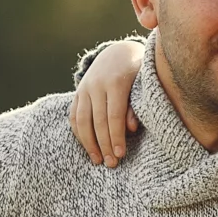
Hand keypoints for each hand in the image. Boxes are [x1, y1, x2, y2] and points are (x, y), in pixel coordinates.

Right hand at [71, 38, 146, 166]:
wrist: (118, 53)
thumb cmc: (137, 72)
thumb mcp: (143, 83)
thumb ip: (137, 105)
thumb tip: (131, 129)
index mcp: (116, 82)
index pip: (114, 115)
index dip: (116, 136)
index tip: (120, 154)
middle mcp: (96, 85)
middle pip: (98, 121)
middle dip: (104, 145)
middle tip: (112, 164)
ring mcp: (84, 88)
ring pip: (82, 120)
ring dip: (89, 143)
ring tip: (98, 160)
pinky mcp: (78, 93)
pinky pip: (74, 116)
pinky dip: (79, 133)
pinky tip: (87, 147)